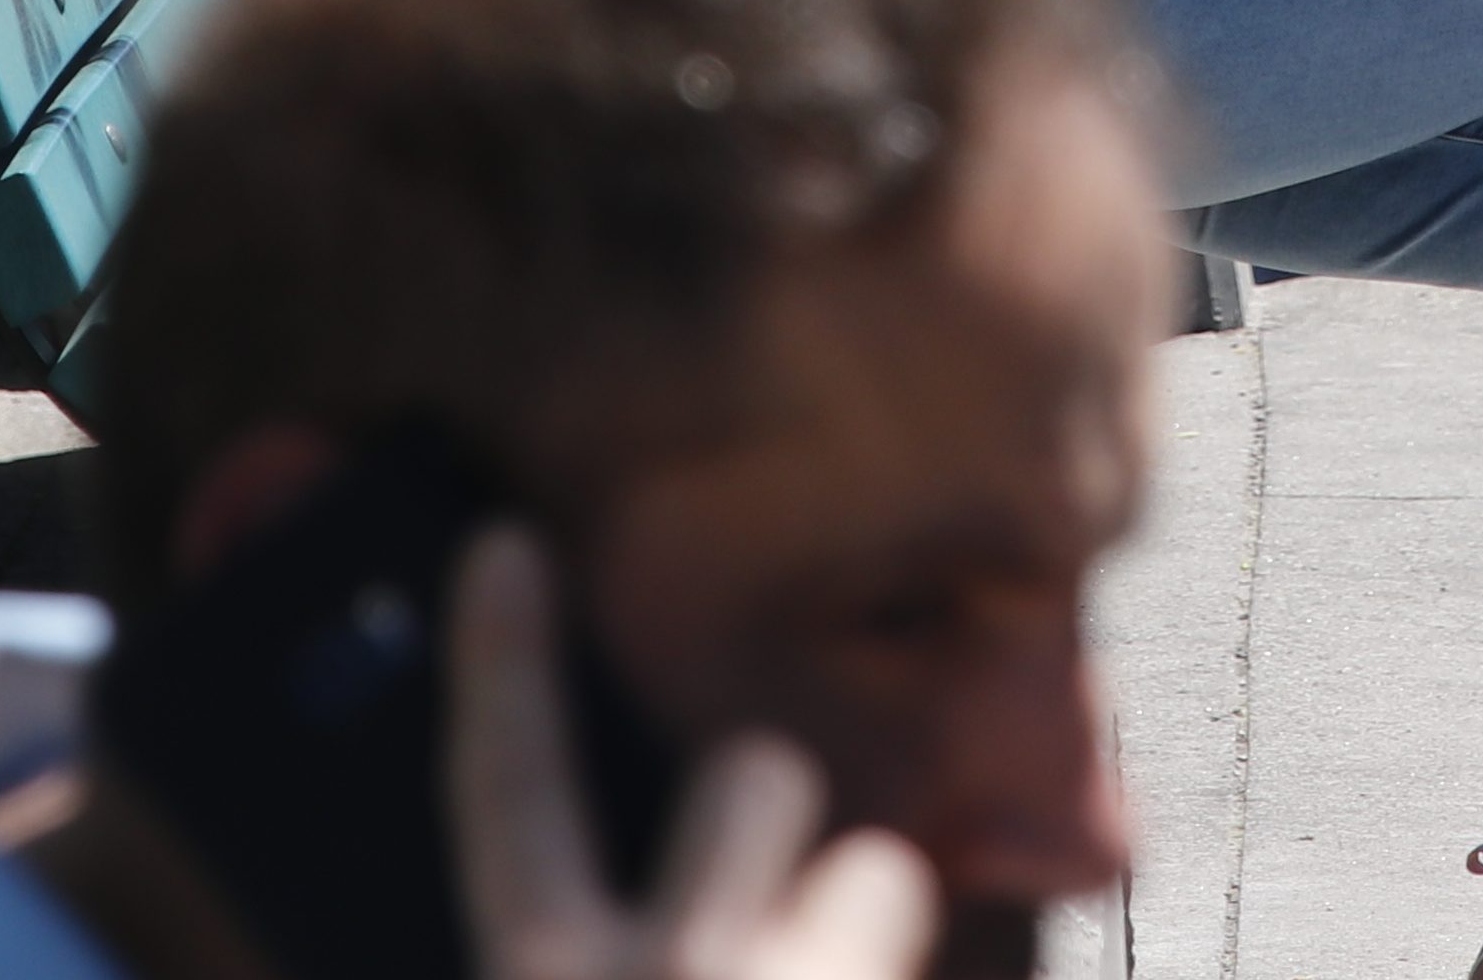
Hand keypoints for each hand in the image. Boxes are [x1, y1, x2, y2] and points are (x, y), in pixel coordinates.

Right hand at [451, 526, 934, 979]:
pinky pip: (979, 968)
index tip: (505, 545)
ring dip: (868, 931)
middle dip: (773, 813)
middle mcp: (666, 975)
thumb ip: (568, 953)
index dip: (502, 662)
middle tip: (781, 913)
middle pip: (759, 773)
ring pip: (883, 871)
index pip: (510, 788)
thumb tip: (600, 906)